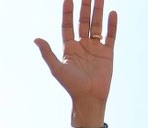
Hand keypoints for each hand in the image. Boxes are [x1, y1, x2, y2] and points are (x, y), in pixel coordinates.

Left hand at [35, 0, 117, 121]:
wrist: (89, 98)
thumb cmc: (71, 85)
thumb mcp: (57, 68)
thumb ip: (47, 53)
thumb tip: (36, 39)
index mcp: (69, 48)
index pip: (68, 25)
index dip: (68, 12)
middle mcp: (82, 45)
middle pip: (83, 22)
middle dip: (85, 7)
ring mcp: (95, 48)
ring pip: (97, 25)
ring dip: (98, 11)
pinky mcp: (107, 53)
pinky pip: (110, 36)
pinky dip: (112, 25)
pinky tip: (112, 13)